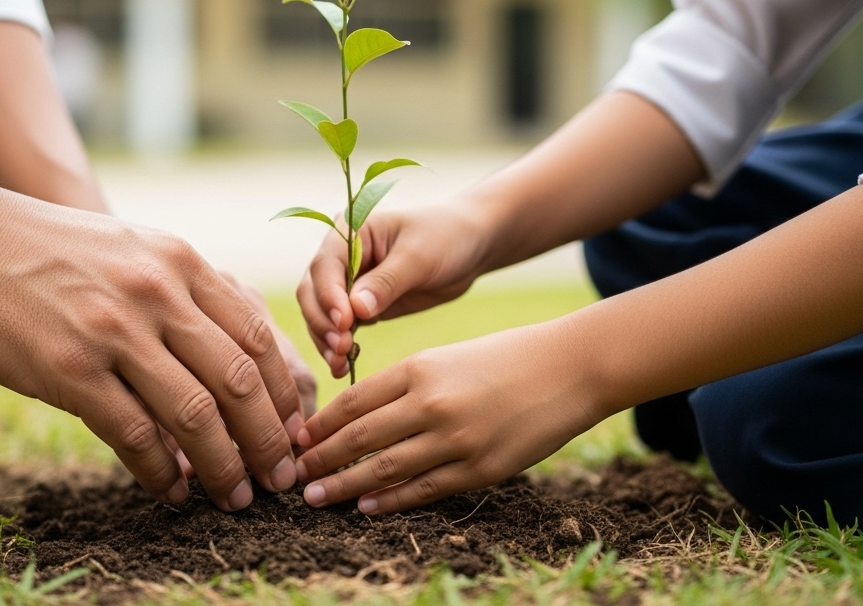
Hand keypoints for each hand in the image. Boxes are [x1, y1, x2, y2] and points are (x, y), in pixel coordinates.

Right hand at [0, 190, 305, 511]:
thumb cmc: (54, 252)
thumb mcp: (137, 249)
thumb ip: (187, 295)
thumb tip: (236, 362)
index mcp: (182, 263)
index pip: (259, 336)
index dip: (286, 392)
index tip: (295, 430)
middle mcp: (158, 294)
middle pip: (240, 381)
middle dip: (269, 439)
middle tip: (281, 478)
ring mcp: (114, 332)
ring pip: (195, 414)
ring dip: (223, 466)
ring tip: (234, 495)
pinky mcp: (70, 369)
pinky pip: (134, 434)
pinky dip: (161, 472)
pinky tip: (171, 490)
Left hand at [292, 322, 605, 513]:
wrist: (569, 369)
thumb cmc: (504, 357)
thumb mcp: (446, 356)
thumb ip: (404, 383)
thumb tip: (357, 414)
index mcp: (420, 368)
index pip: (353, 401)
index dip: (321, 425)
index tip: (298, 439)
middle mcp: (432, 404)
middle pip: (360, 438)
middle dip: (322, 460)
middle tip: (293, 475)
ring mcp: (456, 439)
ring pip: (385, 469)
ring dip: (345, 486)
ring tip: (316, 497)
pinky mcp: (480, 469)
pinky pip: (424, 490)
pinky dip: (390, 500)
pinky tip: (366, 506)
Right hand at [297, 200, 492, 376]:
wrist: (470, 246)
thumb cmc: (446, 238)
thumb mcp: (419, 256)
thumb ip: (386, 282)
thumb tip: (355, 311)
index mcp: (349, 232)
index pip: (325, 266)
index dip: (329, 296)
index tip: (345, 322)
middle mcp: (340, 256)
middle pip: (313, 292)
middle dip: (323, 322)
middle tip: (341, 348)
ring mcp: (348, 284)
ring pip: (321, 315)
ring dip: (326, 340)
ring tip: (340, 364)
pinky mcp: (360, 307)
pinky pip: (340, 330)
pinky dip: (339, 347)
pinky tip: (344, 367)